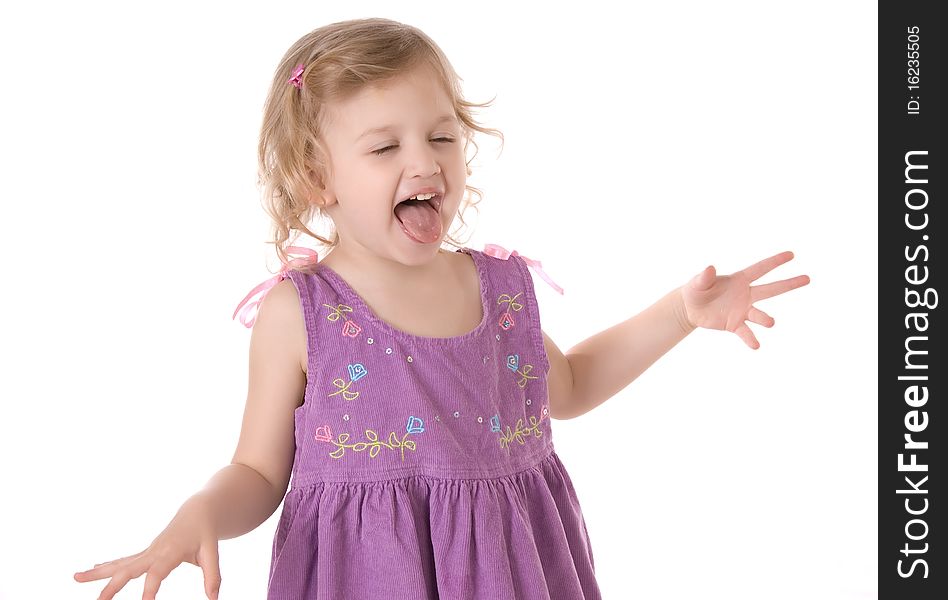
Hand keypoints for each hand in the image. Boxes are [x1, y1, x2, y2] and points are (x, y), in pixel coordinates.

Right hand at [74, 498, 221, 599]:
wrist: (199, 511)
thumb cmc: (206, 533)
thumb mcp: (212, 553)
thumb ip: (213, 576)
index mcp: (171, 551)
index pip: (157, 573)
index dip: (150, 589)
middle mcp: (155, 551)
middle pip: (130, 569)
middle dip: (112, 586)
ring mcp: (147, 551)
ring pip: (120, 563)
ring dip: (98, 572)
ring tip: (76, 577)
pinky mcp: (146, 553)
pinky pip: (123, 560)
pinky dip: (107, 566)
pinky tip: (91, 570)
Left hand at [679, 251, 809, 348]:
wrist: (690, 309)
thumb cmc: (696, 290)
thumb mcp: (697, 282)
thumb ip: (705, 277)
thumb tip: (710, 268)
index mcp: (739, 280)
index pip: (760, 269)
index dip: (775, 261)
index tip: (791, 255)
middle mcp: (746, 295)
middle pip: (771, 289)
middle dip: (789, 284)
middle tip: (807, 279)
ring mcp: (742, 310)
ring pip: (759, 314)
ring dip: (765, 319)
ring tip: (770, 322)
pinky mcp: (735, 324)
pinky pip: (746, 332)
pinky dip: (751, 338)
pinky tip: (756, 346)